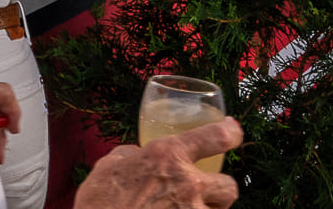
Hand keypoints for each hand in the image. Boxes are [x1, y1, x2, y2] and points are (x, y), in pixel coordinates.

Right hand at [74, 117, 240, 206]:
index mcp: (166, 156)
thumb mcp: (107, 168)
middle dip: (220, 191)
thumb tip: (137, 154)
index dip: (230, 132)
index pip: (215, 137)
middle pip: (229, 186)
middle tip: (203, 194)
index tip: (233, 131)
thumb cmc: (99, 204)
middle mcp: (187, 184)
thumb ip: (128, 156)